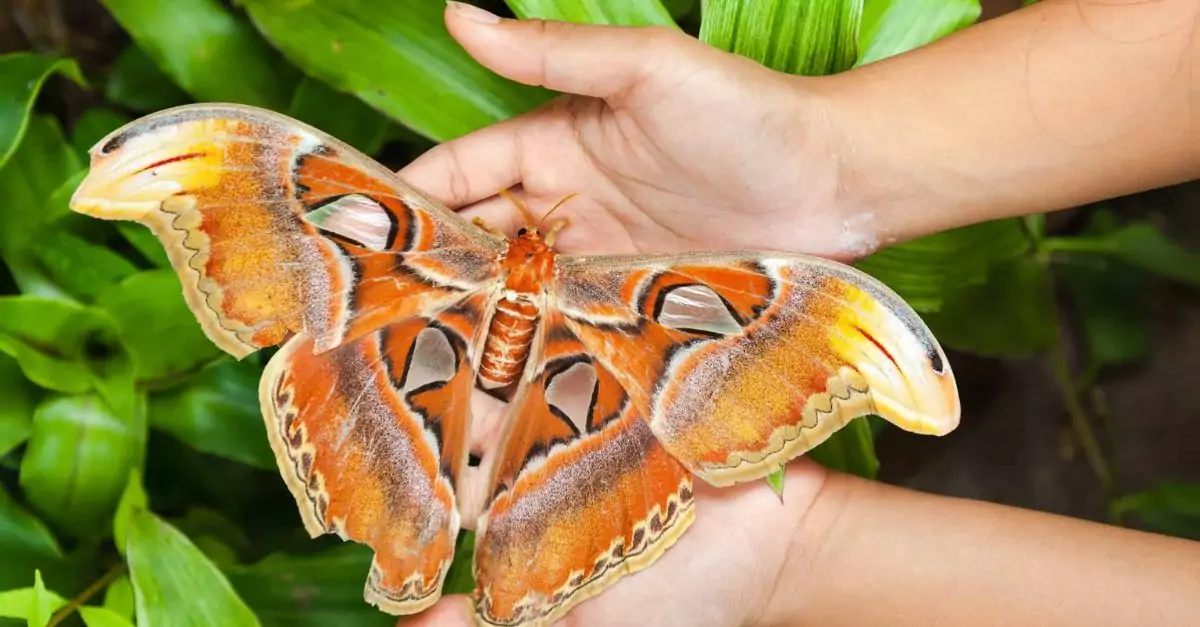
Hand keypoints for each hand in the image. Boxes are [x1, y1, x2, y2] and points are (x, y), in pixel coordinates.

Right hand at [400, 7, 846, 625]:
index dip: (411, 202)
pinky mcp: (637, 299)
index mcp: (554, 141)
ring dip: (479, 316)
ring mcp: (601, 255)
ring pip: (520, 288)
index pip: (461, 173)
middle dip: (433, 272)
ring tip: (426, 359)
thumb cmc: (744, 112)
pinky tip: (505, 372)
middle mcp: (569, 201)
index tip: (357, 240)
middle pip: (481, 239)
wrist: (836, 179)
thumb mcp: (645, 68)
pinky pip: (573, 321)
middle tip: (377, 321)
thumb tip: (457, 10)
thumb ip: (550, 52)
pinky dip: (539, 341)